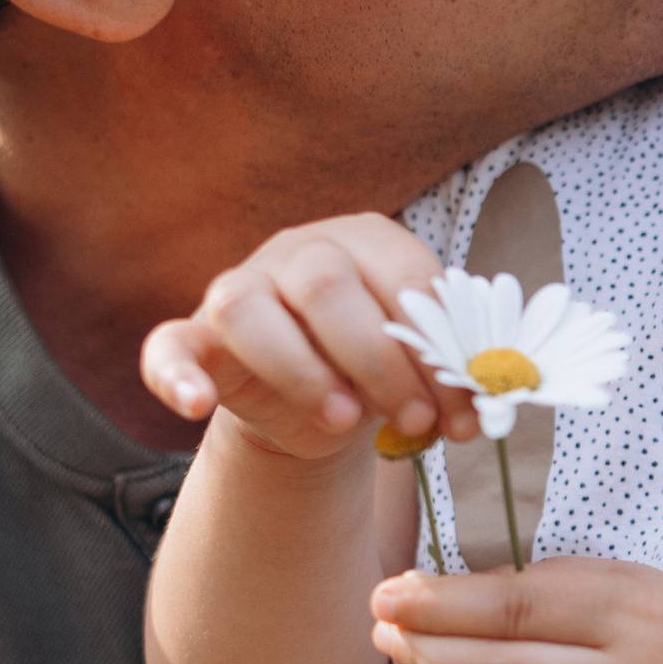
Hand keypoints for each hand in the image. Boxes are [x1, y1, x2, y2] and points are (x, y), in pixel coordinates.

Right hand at [140, 215, 479, 464]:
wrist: (315, 407)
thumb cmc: (376, 372)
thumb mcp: (418, 365)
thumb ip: (450, 366)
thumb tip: (496, 388)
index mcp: (366, 241)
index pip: (401, 276)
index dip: (436, 345)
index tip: (464, 412)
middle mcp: (298, 252)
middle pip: (325, 283)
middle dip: (379, 359)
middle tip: (415, 421)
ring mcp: (239, 289)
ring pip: (248, 308)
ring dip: (300, 369)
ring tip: (345, 421)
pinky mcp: (194, 338)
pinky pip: (166, 346)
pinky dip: (173, 374)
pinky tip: (193, 405)